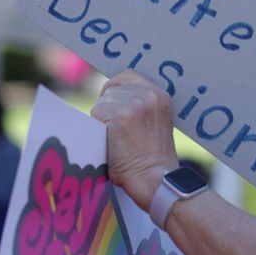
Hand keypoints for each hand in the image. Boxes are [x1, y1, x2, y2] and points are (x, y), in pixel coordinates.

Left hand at [91, 69, 178, 210]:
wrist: (155, 178)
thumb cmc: (152, 157)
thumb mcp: (156, 122)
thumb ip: (140, 105)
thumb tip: (112, 96)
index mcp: (160, 94)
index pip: (127, 76)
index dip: (117, 89)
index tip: (115, 106)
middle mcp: (148, 95)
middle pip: (111, 88)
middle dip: (107, 105)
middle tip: (113, 128)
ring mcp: (133, 104)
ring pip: (101, 102)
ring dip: (101, 118)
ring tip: (115, 139)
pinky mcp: (117, 117)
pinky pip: (95, 115)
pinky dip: (97, 129)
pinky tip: (109, 143)